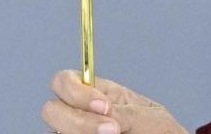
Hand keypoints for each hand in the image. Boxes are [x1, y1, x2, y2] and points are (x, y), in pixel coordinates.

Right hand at [44, 71, 186, 133]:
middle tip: (113, 130)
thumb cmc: (159, 132)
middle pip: (51, 110)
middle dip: (78, 120)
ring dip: (83, 132)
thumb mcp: (145, 117)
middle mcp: (80, 113)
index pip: (64, 81)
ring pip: (57, 132)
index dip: (76, 92)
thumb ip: (121, 112)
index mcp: (96, 94)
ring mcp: (74, 133)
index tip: (104, 106)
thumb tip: (101, 112)